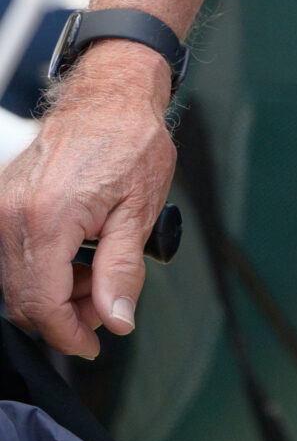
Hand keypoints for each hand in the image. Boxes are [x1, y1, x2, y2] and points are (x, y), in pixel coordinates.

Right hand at [0, 42, 176, 356]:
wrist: (110, 97)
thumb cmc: (130, 141)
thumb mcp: (139, 211)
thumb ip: (122, 272)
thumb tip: (116, 320)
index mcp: (48, 219)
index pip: (43, 304)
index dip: (69, 335)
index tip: (93, 343)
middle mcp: (13, 214)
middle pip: (23, 300)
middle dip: (66, 315)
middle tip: (106, 305)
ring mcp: (2, 207)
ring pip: (16, 281)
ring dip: (56, 293)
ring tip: (100, 274)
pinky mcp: (3, 201)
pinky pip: (13, 255)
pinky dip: (45, 269)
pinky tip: (80, 258)